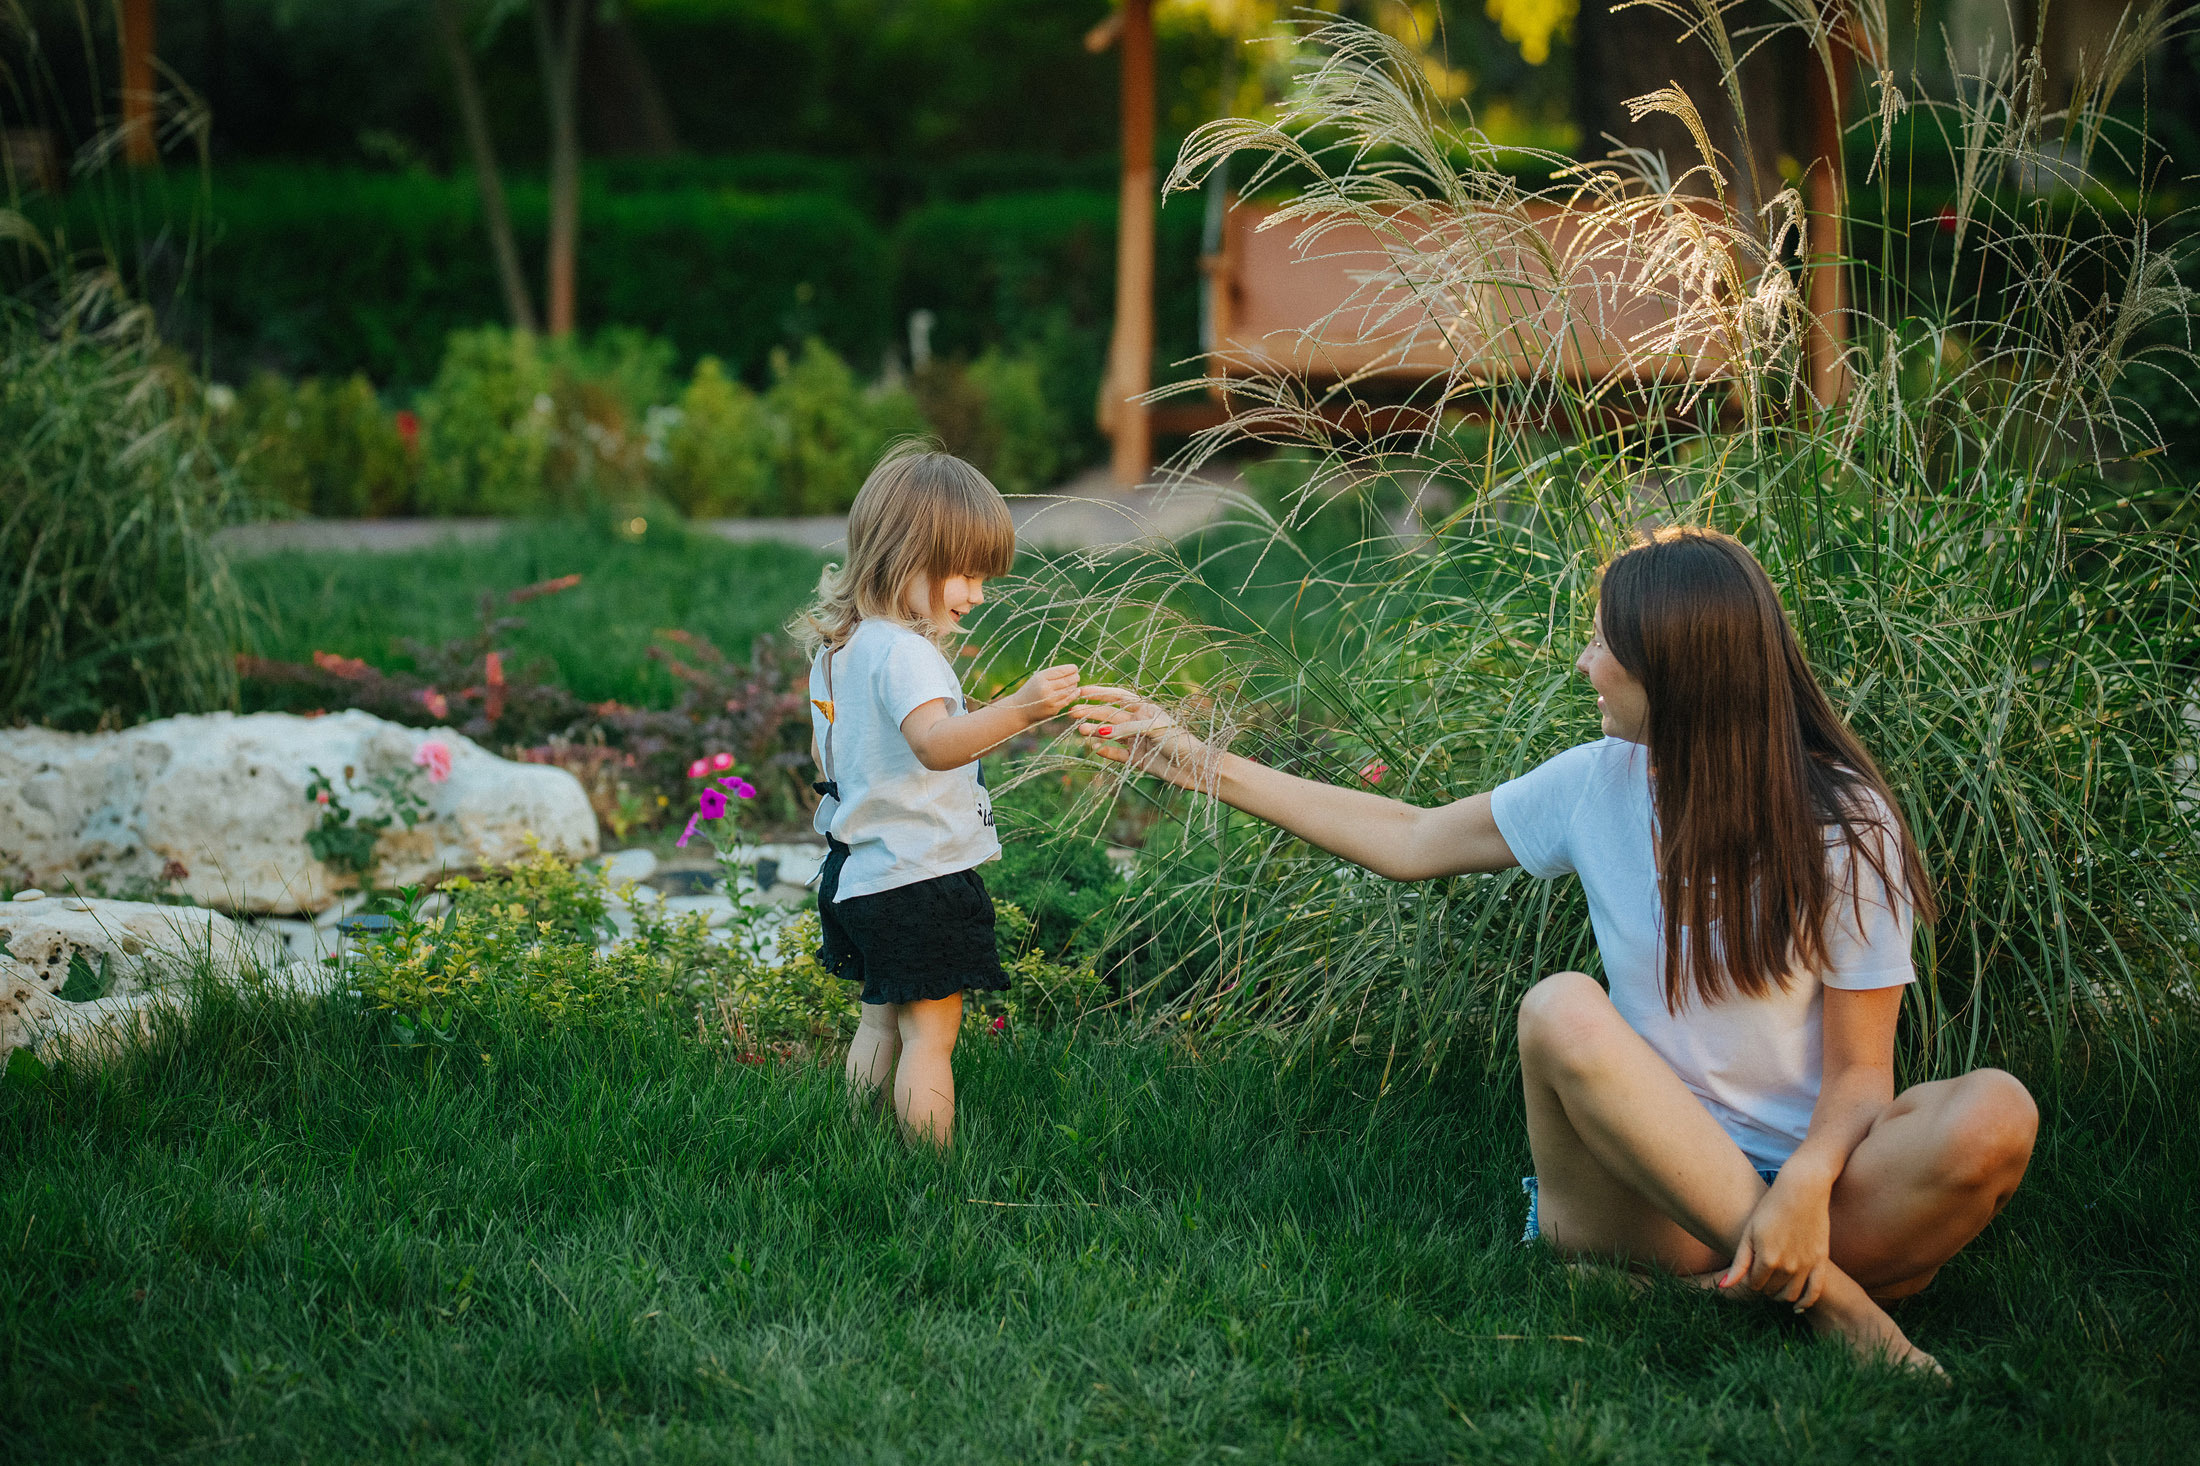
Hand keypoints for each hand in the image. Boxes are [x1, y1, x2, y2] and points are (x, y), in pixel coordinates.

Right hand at [1008, 664, 1080, 724]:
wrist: (1020, 709)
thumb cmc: (1031, 691)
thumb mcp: (1037, 678)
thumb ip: (1052, 674)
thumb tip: (1071, 670)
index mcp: (1041, 678)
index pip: (1060, 671)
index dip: (1070, 669)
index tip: (1075, 668)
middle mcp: (1045, 688)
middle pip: (1066, 681)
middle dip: (1074, 677)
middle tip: (1077, 675)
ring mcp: (1050, 700)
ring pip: (1068, 690)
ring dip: (1074, 686)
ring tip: (1075, 682)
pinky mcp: (1053, 709)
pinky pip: (1067, 700)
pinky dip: (1073, 695)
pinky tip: (1076, 691)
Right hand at [1071, 685, 1220, 793]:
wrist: (1195, 767)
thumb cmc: (1178, 741)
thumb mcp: (1152, 728)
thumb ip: (1125, 729)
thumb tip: (1099, 733)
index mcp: (1145, 709)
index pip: (1118, 697)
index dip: (1099, 693)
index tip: (1081, 691)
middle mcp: (1139, 724)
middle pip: (1110, 715)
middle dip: (1091, 713)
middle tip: (1072, 713)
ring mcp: (1137, 741)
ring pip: (1110, 735)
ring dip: (1095, 731)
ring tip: (1079, 731)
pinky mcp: (1137, 759)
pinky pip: (1117, 754)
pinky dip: (1105, 751)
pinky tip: (1093, 749)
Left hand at [1720, 1175, 1832, 1311]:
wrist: (1803, 1190)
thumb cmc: (1770, 1208)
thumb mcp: (1749, 1232)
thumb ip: (1738, 1263)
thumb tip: (1722, 1287)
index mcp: (1767, 1260)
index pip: (1754, 1285)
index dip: (1749, 1279)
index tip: (1750, 1269)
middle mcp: (1788, 1267)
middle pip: (1771, 1291)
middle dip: (1764, 1286)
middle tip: (1762, 1275)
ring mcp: (1806, 1266)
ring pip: (1790, 1296)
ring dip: (1780, 1295)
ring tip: (1775, 1284)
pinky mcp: (1821, 1262)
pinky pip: (1814, 1293)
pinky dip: (1805, 1302)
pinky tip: (1797, 1306)